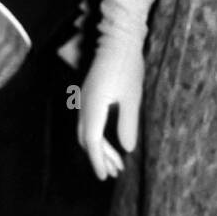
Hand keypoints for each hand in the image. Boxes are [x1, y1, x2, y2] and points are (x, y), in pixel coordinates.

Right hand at [77, 34, 143, 180]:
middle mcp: (84, 104)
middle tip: (115, 172)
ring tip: (116, 162)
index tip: (105, 176)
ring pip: (86, 131)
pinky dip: (97, 135)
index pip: (92, 140)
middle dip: (100, 157)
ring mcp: (85, 98)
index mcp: (93, 106)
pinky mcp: (89, 94)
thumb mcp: (132, 97)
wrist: (118, 39)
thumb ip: (127, 123)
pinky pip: (88, 121)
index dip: (98, 160)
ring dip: (99, 148)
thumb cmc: (127, 66)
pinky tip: (109, 139)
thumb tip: (126, 148)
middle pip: (86, 138)